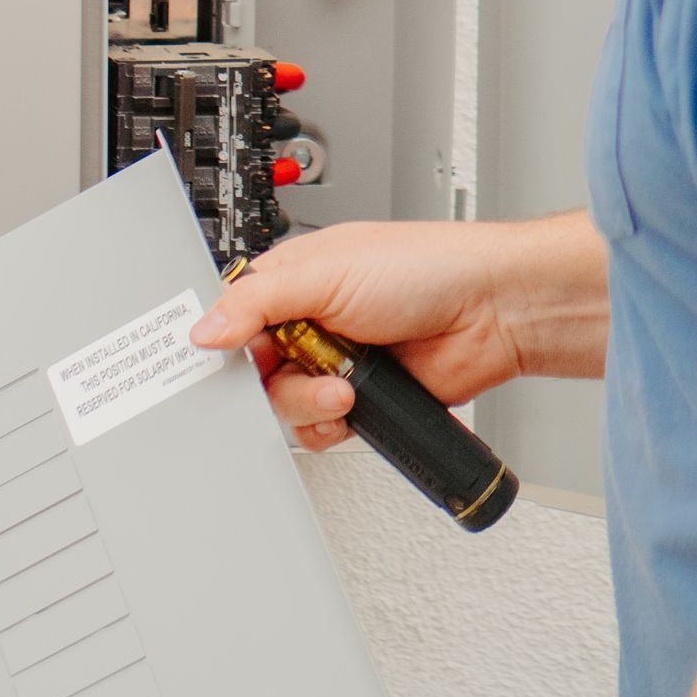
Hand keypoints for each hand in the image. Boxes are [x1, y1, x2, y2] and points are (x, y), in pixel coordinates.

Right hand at [190, 210, 608, 450]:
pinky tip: (354, 407)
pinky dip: (330, 426)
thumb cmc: (426, 267)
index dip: (226, 341)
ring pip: (287, 404)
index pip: (236, 316)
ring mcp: (337, 362)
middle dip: (275, 379)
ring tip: (344, 388)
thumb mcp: (326, 272)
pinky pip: (321, 429)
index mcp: (295, 278)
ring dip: (309, 403)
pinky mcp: (363, 400)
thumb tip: (205, 328)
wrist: (490, 312)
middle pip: (255, 370)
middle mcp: (312, 320)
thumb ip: (258, 301)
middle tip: (299, 368)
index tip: (224, 361)